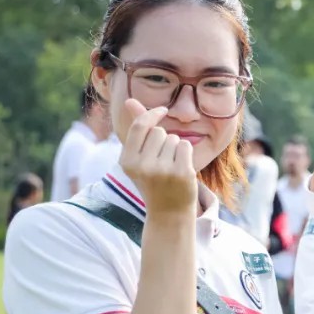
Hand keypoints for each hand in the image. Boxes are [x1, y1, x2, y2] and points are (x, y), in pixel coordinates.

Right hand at [118, 99, 196, 215]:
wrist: (169, 213)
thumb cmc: (153, 181)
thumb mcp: (139, 158)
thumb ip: (136, 129)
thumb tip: (129, 100)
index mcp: (127, 161)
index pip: (140, 126)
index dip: (152, 114)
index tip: (163, 111)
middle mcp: (142, 166)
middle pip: (159, 132)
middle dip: (164, 141)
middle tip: (162, 162)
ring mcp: (162, 170)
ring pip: (174, 139)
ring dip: (176, 149)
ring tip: (171, 168)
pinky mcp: (181, 173)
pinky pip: (186, 146)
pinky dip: (186, 154)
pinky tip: (182, 169)